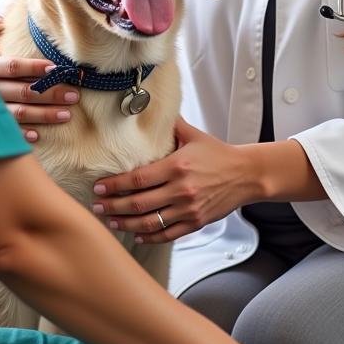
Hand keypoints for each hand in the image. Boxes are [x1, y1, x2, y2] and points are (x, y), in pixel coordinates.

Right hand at [0, 13, 78, 142]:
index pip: (12, 67)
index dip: (34, 67)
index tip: (56, 69)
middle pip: (22, 91)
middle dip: (51, 93)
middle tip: (74, 95)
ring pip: (19, 113)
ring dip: (44, 114)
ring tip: (66, 114)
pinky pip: (6, 132)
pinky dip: (21, 134)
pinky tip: (37, 135)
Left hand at [92, 118, 254, 242]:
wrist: (246, 175)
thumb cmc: (218, 153)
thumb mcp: (193, 135)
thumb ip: (171, 125)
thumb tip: (151, 107)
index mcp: (176, 166)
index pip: (138, 179)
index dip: (115, 185)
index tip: (99, 187)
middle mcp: (180, 190)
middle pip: (139, 203)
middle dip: (114, 206)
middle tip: (97, 206)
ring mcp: (188, 209)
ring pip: (150, 222)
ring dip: (127, 223)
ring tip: (111, 221)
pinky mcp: (196, 222)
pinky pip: (168, 234)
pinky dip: (150, 236)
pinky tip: (136, 234)